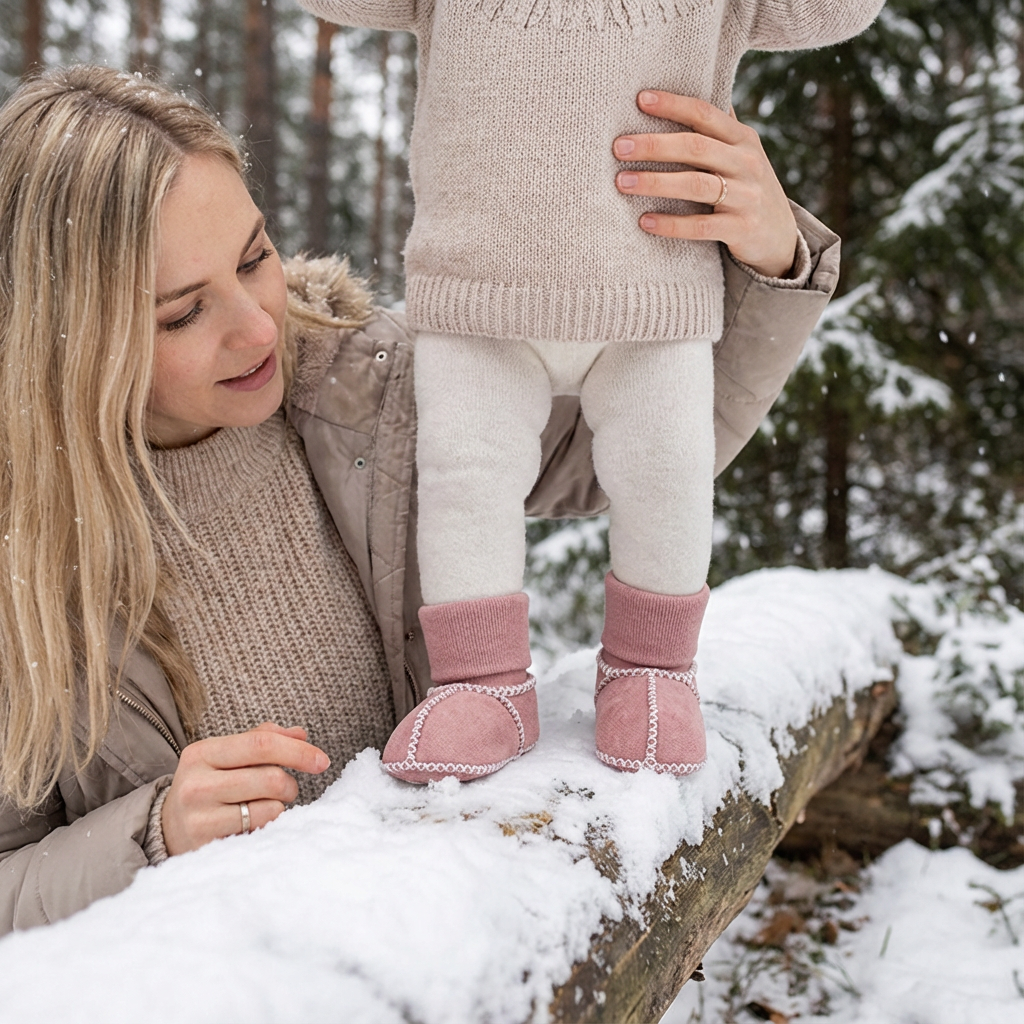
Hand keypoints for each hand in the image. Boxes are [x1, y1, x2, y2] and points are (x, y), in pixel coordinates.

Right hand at [161, 721, 329, 855]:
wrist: (167, 829)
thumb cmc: (209, 786)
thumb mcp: (226, 757)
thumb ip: (262, 739)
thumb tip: (300, 733)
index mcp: (202, 752)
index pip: (261, 743)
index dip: (298, 751)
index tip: (322, 761)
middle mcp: (196, 783)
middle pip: (270, 777)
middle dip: (290, 784)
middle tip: (287, 789)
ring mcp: (199, 816)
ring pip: (270, 807)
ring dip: (280, 806)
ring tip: (266, 806)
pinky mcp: (207, 844)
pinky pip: (260, 830)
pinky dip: (268, 824)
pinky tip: (253, 823)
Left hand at [613, 91, 799, 279]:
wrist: (780, 236)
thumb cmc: (747, 188)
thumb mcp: (741, 154)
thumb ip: (718, 130)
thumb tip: (692, 87)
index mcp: (743, 139)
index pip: (704, 114)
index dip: (673, 105)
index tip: (640, 99)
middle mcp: (746, 163)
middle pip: (695, 147)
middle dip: (654, 145)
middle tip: (619, 147)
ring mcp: (746, 196)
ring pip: (695, 185)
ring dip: (655, 182)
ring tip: (622, 182)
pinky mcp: (741, 229)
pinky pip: (700, 226)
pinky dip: (671, 224)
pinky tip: (644, 221)